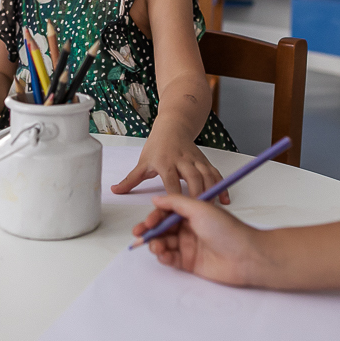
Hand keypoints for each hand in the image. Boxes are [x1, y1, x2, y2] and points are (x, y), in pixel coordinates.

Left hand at [111, 125, 228, 202]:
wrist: (173, 126)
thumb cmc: (157, 146)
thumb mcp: (142, 162)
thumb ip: (130, 180)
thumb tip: (114, 190)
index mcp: (165, 162)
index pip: (170, 180)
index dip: (175, 196)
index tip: (176, 211)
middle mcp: (182, 160)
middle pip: (193, 178)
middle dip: (197, 195)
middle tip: (199, 214)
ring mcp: (196, 160)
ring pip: (207, 175)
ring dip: (211, 192)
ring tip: (212, 210)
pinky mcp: (205, 161)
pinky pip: (216, 174)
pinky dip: (221, 186)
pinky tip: (225, 200)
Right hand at [132, 193, 272, 286]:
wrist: (247, 256)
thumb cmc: (228, 230)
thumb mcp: (200, 208)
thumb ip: (176, 202)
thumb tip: (157, 198)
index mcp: (192, 213)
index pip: (166, 213)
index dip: (154, 217)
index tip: (146, 222)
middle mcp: (190, 228)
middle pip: (162, 229)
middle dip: (149, 232)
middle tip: (140, 235)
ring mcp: (190, 246)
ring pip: (164, 244)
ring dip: (156, 244)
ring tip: (156, 246)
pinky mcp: (191, 263)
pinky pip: (171, 259)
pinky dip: (164, 257)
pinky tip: (163, 255)